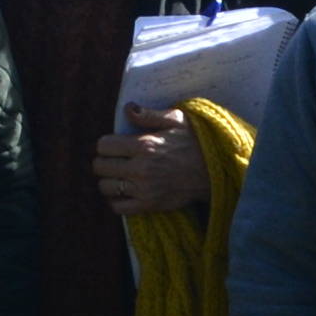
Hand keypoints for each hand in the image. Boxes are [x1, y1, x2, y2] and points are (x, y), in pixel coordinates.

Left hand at [93, 116, 211, 217]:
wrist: (215, 172)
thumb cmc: (196, 142)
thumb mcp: (177, 120)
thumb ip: (149, 115)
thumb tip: (127, 108)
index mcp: (145, 145)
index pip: (103, 145)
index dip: (105, 144)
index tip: (112, 145)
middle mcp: (141, 168)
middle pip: (100, 167)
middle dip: (103, 161)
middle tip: (114, 160)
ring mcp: (144, 189)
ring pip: (105, 187)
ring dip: (108, 180)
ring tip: (118, 175)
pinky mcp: (149, 205)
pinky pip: (118, 207)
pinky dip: (116, 200)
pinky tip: (124, 191)